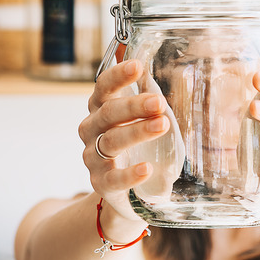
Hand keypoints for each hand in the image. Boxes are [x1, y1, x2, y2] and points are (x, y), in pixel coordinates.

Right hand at [78, 60, 170, 220]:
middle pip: (108, 113)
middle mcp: (91, 130)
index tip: (137, 66)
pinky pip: (114, 178)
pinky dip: (130, 173)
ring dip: (137, 132)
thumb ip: (150, 101)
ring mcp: (93, 158)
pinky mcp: (101, 183)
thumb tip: (169, 74)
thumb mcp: (143, 122)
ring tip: (163, 126)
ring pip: (111, 141)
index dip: (118, 76)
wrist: (129, 194)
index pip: (103, 88)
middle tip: (159, 102)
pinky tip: (147, 168)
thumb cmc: (139, 148)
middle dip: (134, 105)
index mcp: (100, 110)